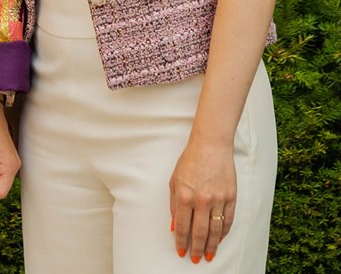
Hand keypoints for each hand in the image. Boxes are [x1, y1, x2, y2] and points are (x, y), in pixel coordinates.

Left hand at [171, 135, 237, 261]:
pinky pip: (228, 220)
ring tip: (208, 256)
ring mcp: (218, 199)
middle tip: (195, 259)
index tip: (181, 252)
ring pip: (215, 230)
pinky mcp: (231, 197)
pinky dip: (224, 232)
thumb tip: (174, 226)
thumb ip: (174, 205)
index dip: (182, 241)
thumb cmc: (189, 162)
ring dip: (211, 245)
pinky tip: (219, 240)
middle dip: (196, 248)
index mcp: (184, 196)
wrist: (211, 147)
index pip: (183, 226)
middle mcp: (202, 200)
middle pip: (200, 232)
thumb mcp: (174, 181)